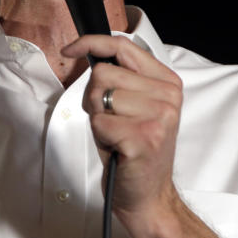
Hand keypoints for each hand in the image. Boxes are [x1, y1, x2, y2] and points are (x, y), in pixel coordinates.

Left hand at [62, 35, 183, 219]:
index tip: (70, 49)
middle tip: (112, 121)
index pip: (123, 45)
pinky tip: (117, 148)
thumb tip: (87, 51)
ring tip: (115, 135)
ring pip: (98, 96)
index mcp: (166, 82)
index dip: (91, 43)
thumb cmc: (132, 150)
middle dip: (94, 97)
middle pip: (103, 73)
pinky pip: (99, 122)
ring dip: (98, 118)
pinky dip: (100, 136)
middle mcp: (167, 96)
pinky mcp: (144, 138)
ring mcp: (159, 117)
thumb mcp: (131, 106)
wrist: (147, 194)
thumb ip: (119, 77)